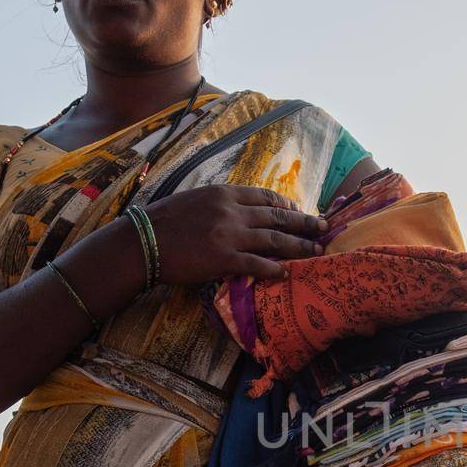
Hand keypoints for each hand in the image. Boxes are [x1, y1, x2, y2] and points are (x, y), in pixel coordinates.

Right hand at [144, 185, 326, 282]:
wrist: (142, 241)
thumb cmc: (163, 221)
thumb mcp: (195, 199)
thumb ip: (221, 203)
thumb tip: (241, 210)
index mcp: (224, 193)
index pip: (265, 196)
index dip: (286, 205)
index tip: (299, 212)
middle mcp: (232, 212)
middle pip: (278, 217)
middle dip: (304, 223)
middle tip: (324, 228)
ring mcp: (230, 236)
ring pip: (275, 240)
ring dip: (299, 246)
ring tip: (316, 251)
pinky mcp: (224, 260)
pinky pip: (257, 264)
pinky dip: (274, 268)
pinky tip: (287, 272)